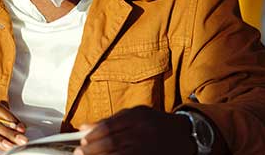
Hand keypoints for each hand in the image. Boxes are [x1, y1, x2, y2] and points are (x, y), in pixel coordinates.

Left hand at [74, 106, 195, 154]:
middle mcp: (143, 133)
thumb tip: (84, 127)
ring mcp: (147, 148)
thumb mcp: (135, 114)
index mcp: (138, 118)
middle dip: (93, 149)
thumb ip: (110, 120)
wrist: (184, 135)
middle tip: (79, 152)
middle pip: (112, 142)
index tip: (82, 140)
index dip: (94, 135)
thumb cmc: (155, 122)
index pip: (110, 127)